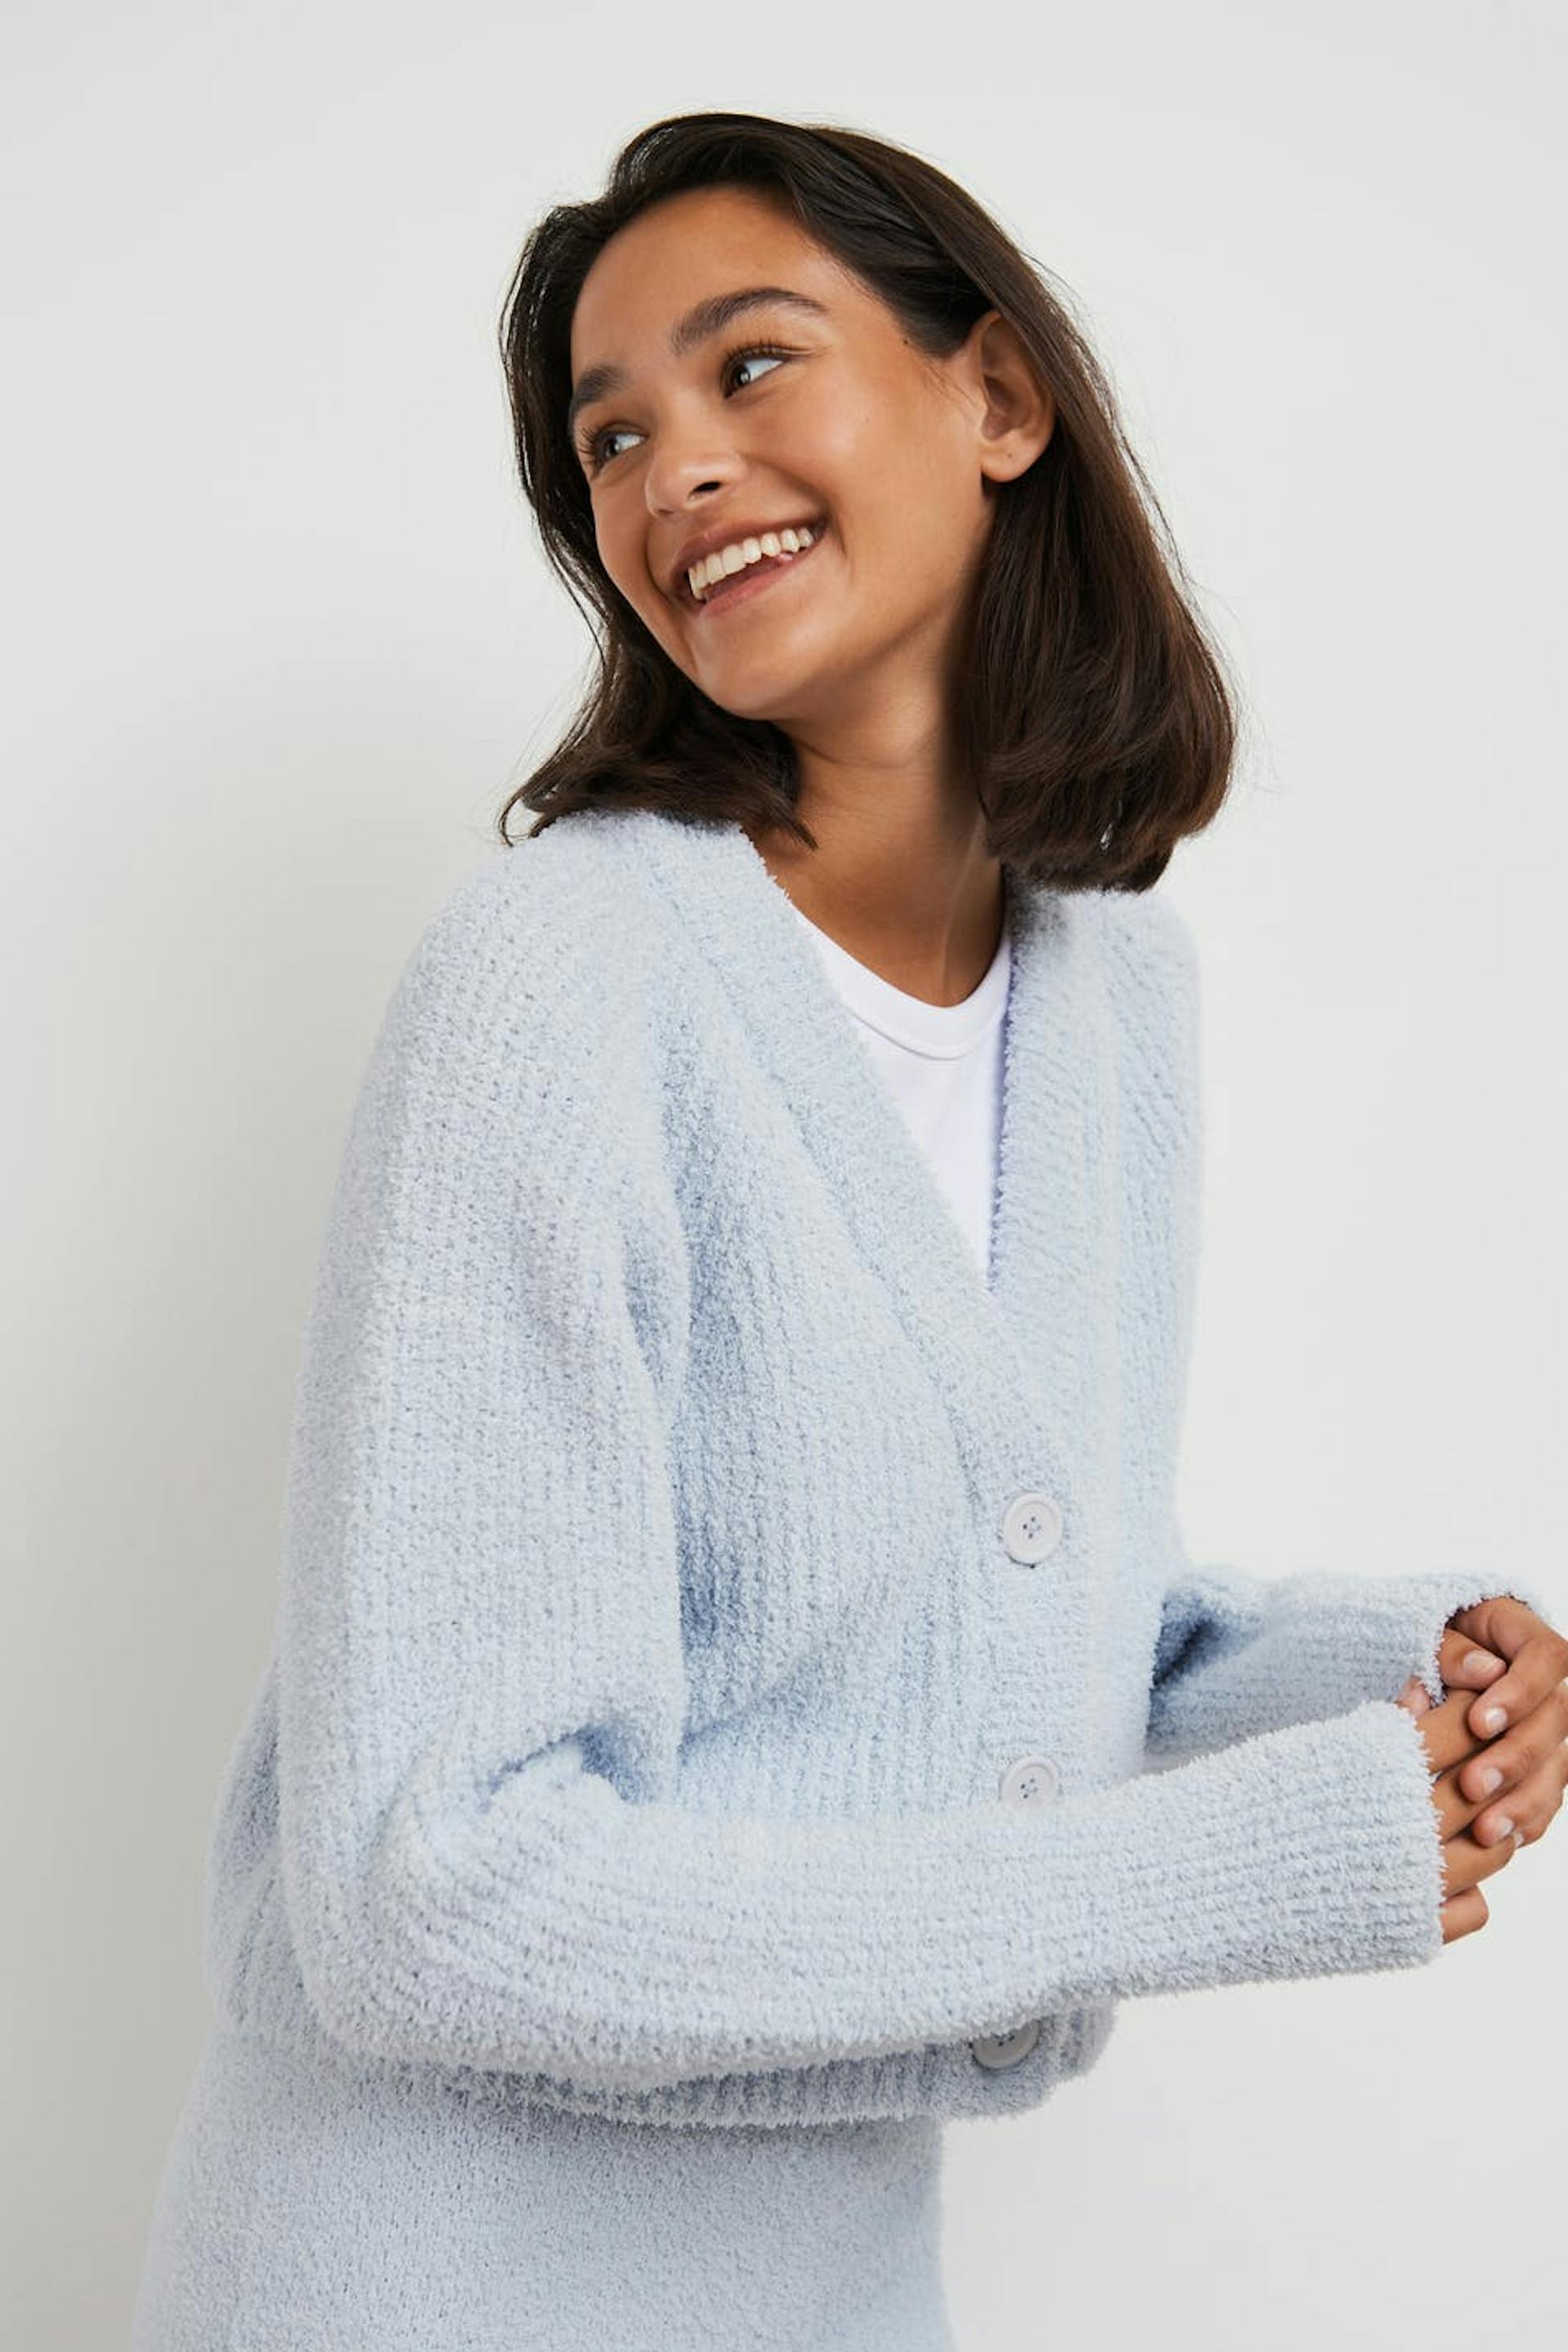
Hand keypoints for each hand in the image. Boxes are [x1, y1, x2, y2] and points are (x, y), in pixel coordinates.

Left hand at [1394, 1605, 1567, 1943]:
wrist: (1418, 1667)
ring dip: (1521, 1802)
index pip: (1548, 1658)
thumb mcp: (1426, 1632)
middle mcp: (1550, 1684)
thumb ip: (1450, 1651)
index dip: (1520, 1693)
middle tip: (1471, 1786)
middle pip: (1556, 1721)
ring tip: (1483, 1831)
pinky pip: (1545, 1798)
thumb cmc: (1420, 1639)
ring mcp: (1550, 1729)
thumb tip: (1485, 1671)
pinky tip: (1494, 1841)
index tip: (1478, 1725)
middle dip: (1514, 1758)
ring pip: (1555, 1768)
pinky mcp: (1539, 1767)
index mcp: (1525, 1636)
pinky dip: (1520, 1821)